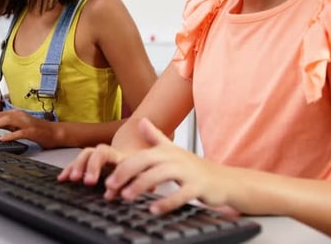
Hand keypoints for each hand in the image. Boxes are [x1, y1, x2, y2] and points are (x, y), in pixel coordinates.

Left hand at [0, 109, 58, 148]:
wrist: (56, 133)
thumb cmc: (39, 131)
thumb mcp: (20, 126)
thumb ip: (9, 125)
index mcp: (17, 114)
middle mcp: (20, 116)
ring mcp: (26, 123)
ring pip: (6, 121)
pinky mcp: (32, 132)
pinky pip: (18, 133)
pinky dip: (9, 136)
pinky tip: (2, 139)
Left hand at [103, 118, 232, 214]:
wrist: (222, 180)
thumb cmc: (193, 167)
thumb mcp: (172, 150)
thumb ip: (155, 137)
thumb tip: (141, 121)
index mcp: (165, 151)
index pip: (139, 156)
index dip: (122, 167)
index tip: (107, 180)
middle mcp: (175, 158)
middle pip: (146, 161)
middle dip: (126, 173)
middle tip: (111, 186)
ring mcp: (187, 171)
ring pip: (161, 174)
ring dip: (141, 185)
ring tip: (126, 196)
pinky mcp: (198, 186)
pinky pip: (181, 194)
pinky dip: (166, 201)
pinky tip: (153, 209)